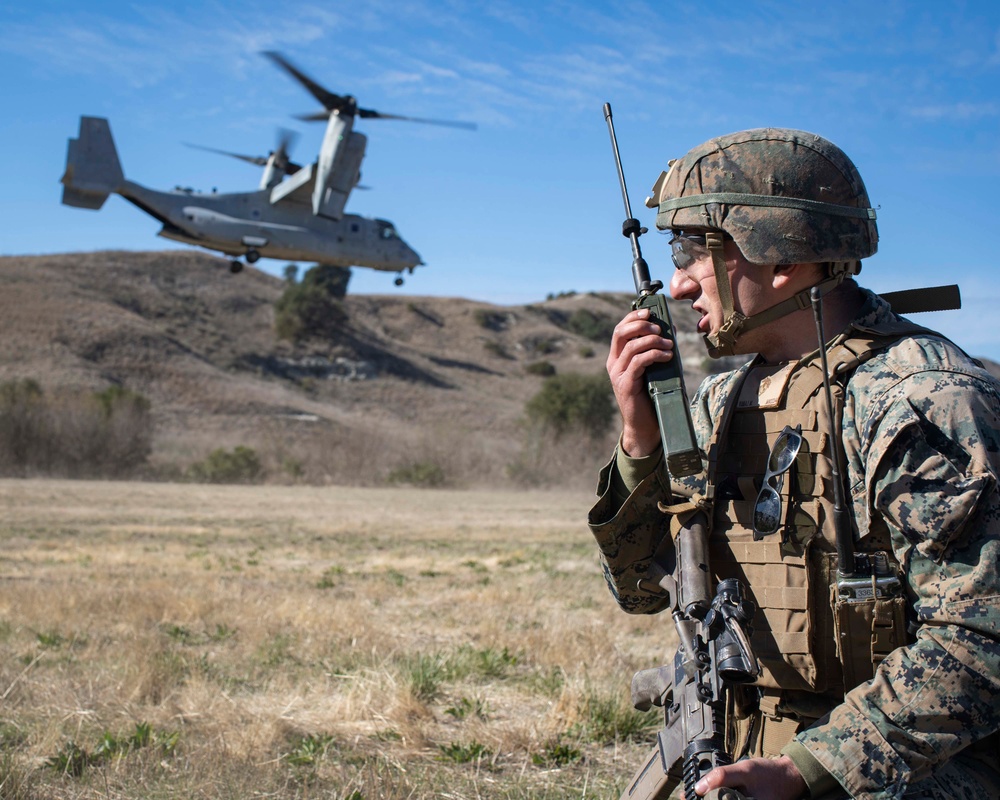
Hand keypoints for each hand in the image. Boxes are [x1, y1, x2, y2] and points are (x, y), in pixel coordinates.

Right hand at [606, 307, 674, 456]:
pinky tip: (667, 356)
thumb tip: (670, 329)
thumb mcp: (653, 368)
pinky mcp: (626, 385)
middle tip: (659, 328)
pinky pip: (638, 362)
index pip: (620, 330)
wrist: (645, 425)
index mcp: (617, 357)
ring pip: (632, 347)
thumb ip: (656, 350)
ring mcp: (618, 374)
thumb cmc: (651, 395)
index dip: (632, 318)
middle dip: (640, 325)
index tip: (649, 313)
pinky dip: (654, 355)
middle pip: (620, 333)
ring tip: (669, 345)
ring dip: (653, 341)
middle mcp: (613, 364)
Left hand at [693, 756, 807, 799]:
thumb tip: (699, 788)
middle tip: (686, 795)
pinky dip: (718, 798)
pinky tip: (708, 794)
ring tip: (695, 794)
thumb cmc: (768, 775)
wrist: (788, 777)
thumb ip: (723, 777)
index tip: (685, 796)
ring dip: (710, 799)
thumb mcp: (745, 770)